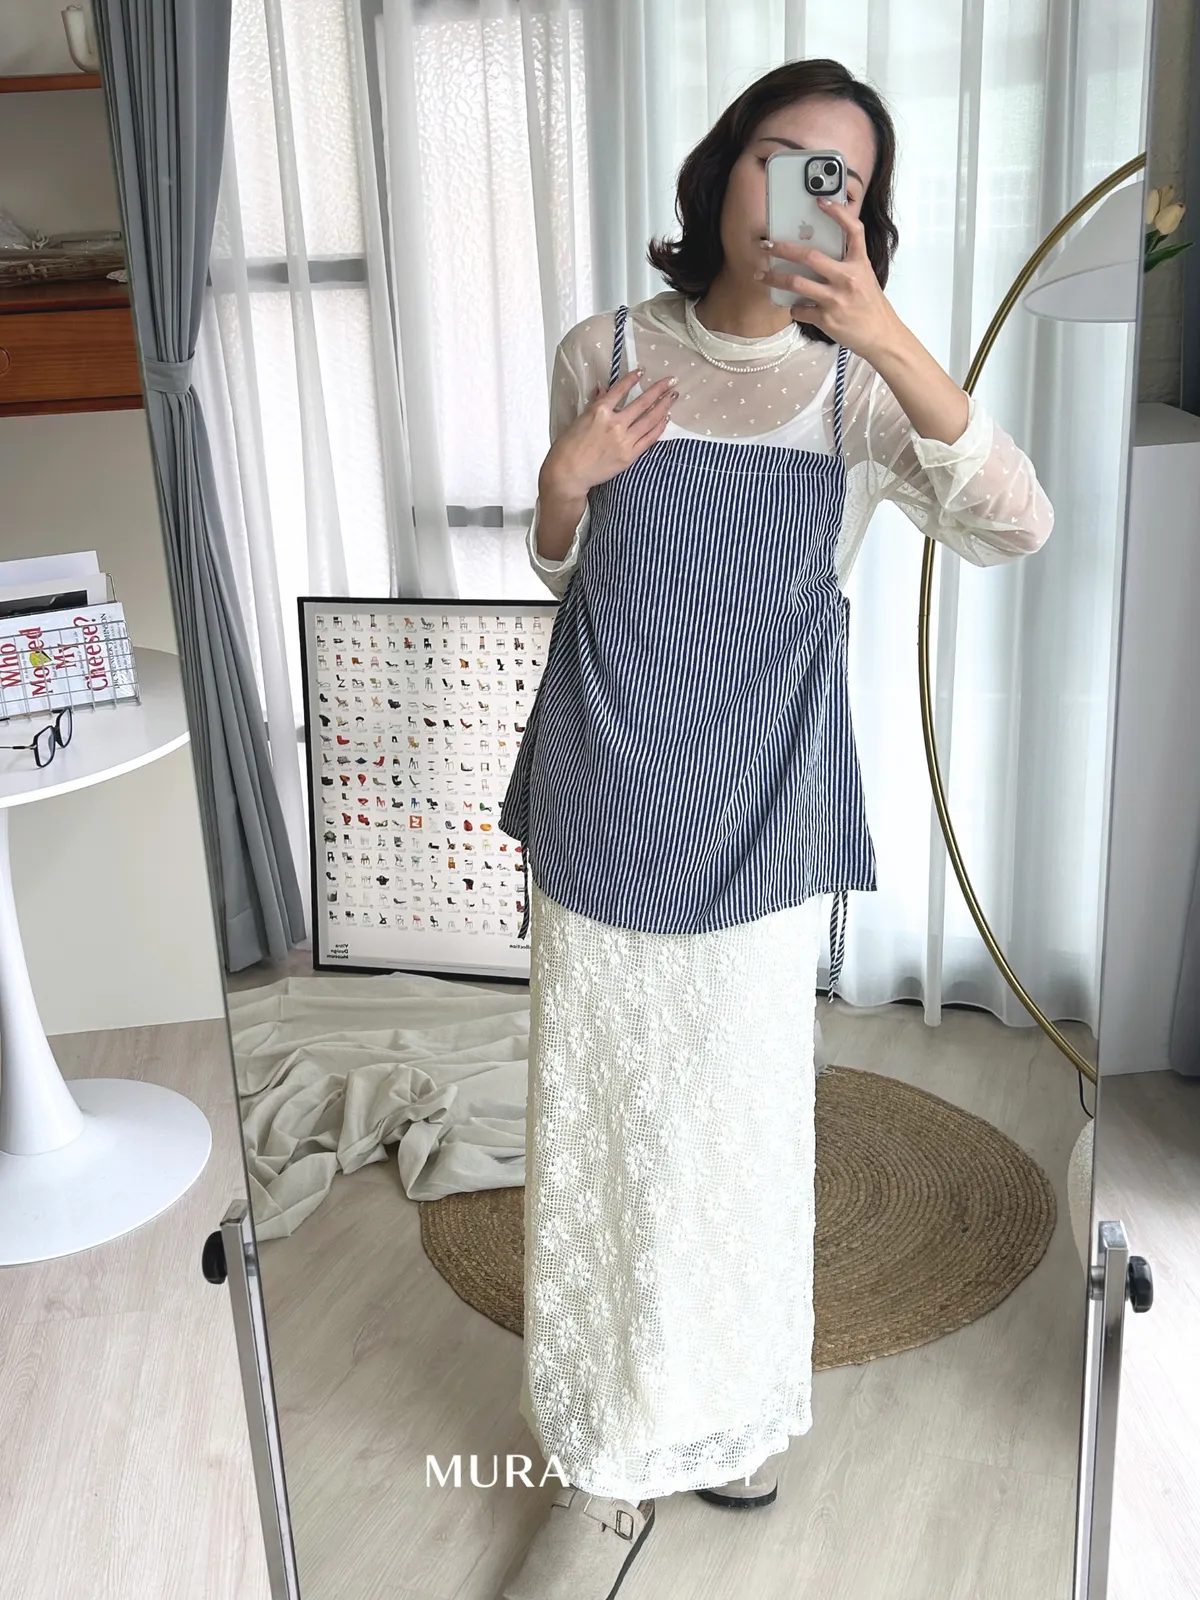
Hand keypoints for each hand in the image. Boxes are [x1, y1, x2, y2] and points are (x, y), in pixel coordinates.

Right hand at [540, 366, 676, 500]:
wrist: (568, 473)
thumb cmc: (569, 446)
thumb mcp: (580, 419)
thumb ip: (596, 403)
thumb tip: (603, 388)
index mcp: (599, 411)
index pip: (621, 389)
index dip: (633, 378)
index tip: (642, 371)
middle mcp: (614, 423)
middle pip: (642, 402)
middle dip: (659, 390)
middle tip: (671, 380)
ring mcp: (624, 440)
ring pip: (650, 419)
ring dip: (664, 406)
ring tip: (674, 396)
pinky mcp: (629, 455)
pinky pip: (649, 438)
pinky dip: (659, 427)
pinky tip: (666, 418)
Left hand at [755, 197, 900, 362]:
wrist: (881, 335)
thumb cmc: (871, 306)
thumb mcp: (865, 277)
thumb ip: (845, 264)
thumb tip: (815, 255)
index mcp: (860, 263)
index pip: (853, 229)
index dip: (837, 212)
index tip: (821, 201)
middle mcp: (847, 278)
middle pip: (809, 256)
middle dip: (783, 249)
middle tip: (767, 246)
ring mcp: (835, 299)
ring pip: (796, 283)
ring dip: (774, 278)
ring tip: (762, 276)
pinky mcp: (826, 318)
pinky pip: (799, 310)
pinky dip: (793, 308)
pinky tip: (795, 307)